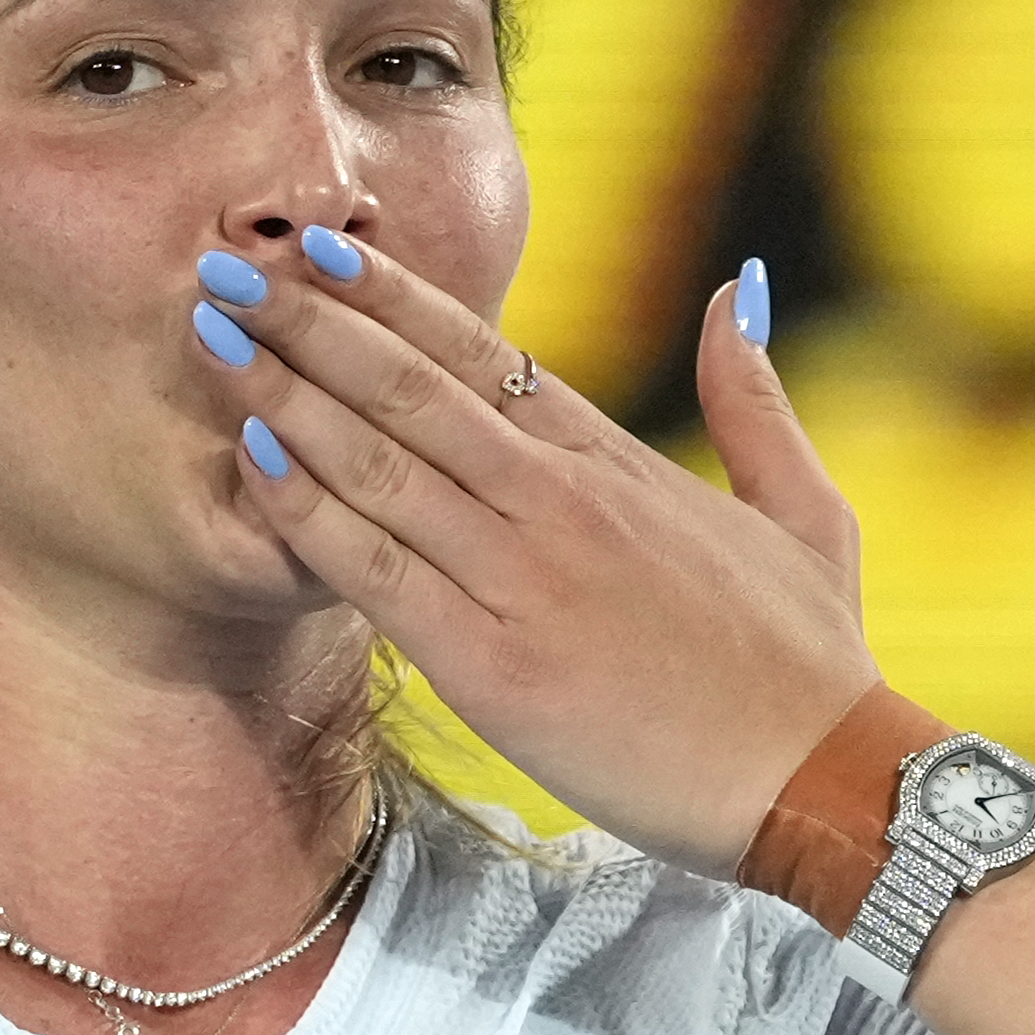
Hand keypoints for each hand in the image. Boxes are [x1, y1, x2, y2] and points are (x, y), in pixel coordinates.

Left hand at [191, 231, 877, 873]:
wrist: (824, 784)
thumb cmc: (811, 665)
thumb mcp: (807, 511)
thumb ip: (755, 396)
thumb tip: (739, 289)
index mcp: (617, 463)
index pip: (481, 354)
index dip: (390, 297)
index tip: (316, 250)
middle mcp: (558, 501)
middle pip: (409, 386)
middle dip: (307, 320)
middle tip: (223, 266)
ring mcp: (521, 577)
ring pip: (377, 462)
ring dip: (283, 391)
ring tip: (209, 334)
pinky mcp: (491, 662)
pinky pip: (374, 570)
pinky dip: (306, 509)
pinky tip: (250, 457)